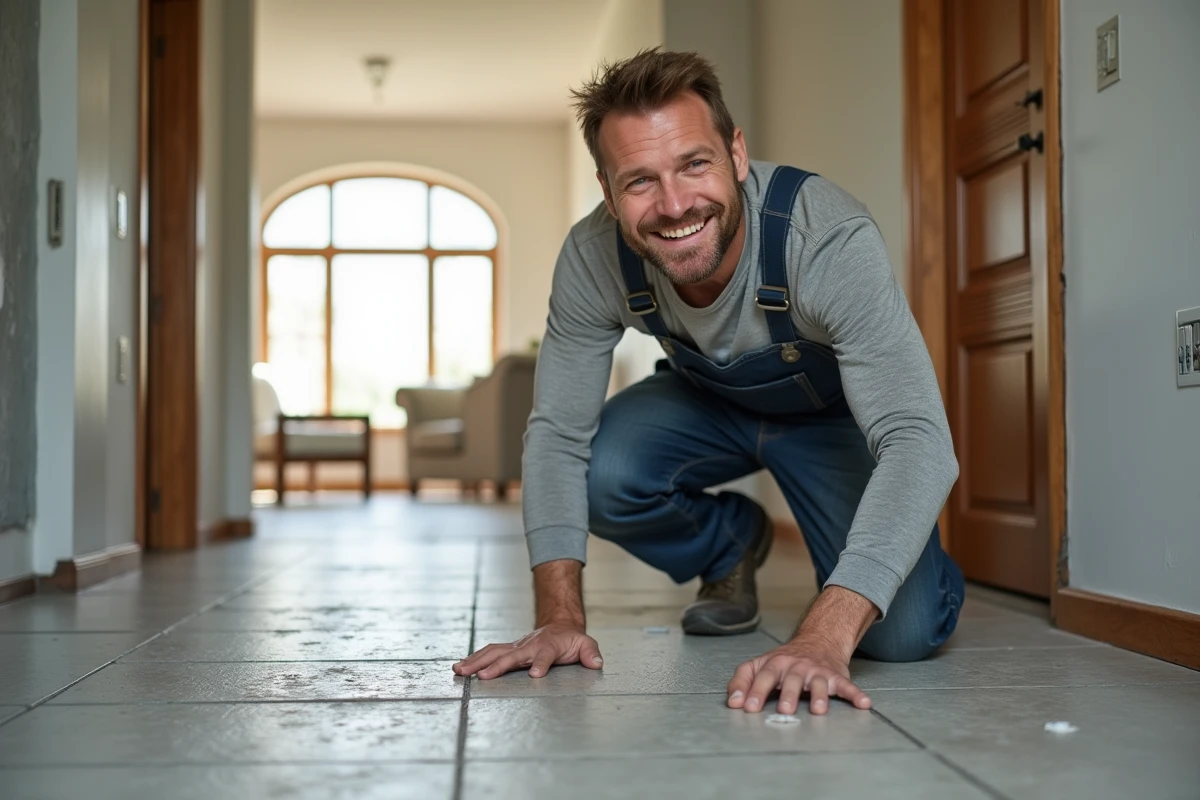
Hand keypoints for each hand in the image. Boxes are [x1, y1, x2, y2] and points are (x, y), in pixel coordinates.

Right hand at [452, 623, 603, 679]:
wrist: (559, 626)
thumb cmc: (572, 640)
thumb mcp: (586, 644)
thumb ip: (591, 653)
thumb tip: (596, 662)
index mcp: (548, 646)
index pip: (545, 655)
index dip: (541, 664)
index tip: (536, 675)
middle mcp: (528, 646)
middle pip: (511, 656)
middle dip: (496, 666)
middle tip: (481, 677)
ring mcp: (516, 647)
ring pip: (493, 652)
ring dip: (476, 662)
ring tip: (459, 671)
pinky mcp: (508, 650)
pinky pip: (488, 653)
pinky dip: (473, 659)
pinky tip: (459, 668)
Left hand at [726, 635, 870, 714]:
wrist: (818, 640)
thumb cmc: (784, 660)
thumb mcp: (759, 665)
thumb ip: (741, 681)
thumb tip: (732, 702)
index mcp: (775, 663)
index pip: (764, 676)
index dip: (755, 691)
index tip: (748, 707)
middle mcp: (796, 667)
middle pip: (792, 680)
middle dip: (788, 695)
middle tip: (784, 711)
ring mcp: (817, 671)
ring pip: (818, 683)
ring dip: (819, 696)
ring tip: (818, 710)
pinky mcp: (836, 677)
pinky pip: (847, 686)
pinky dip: (856, 694)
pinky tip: (864, 704)